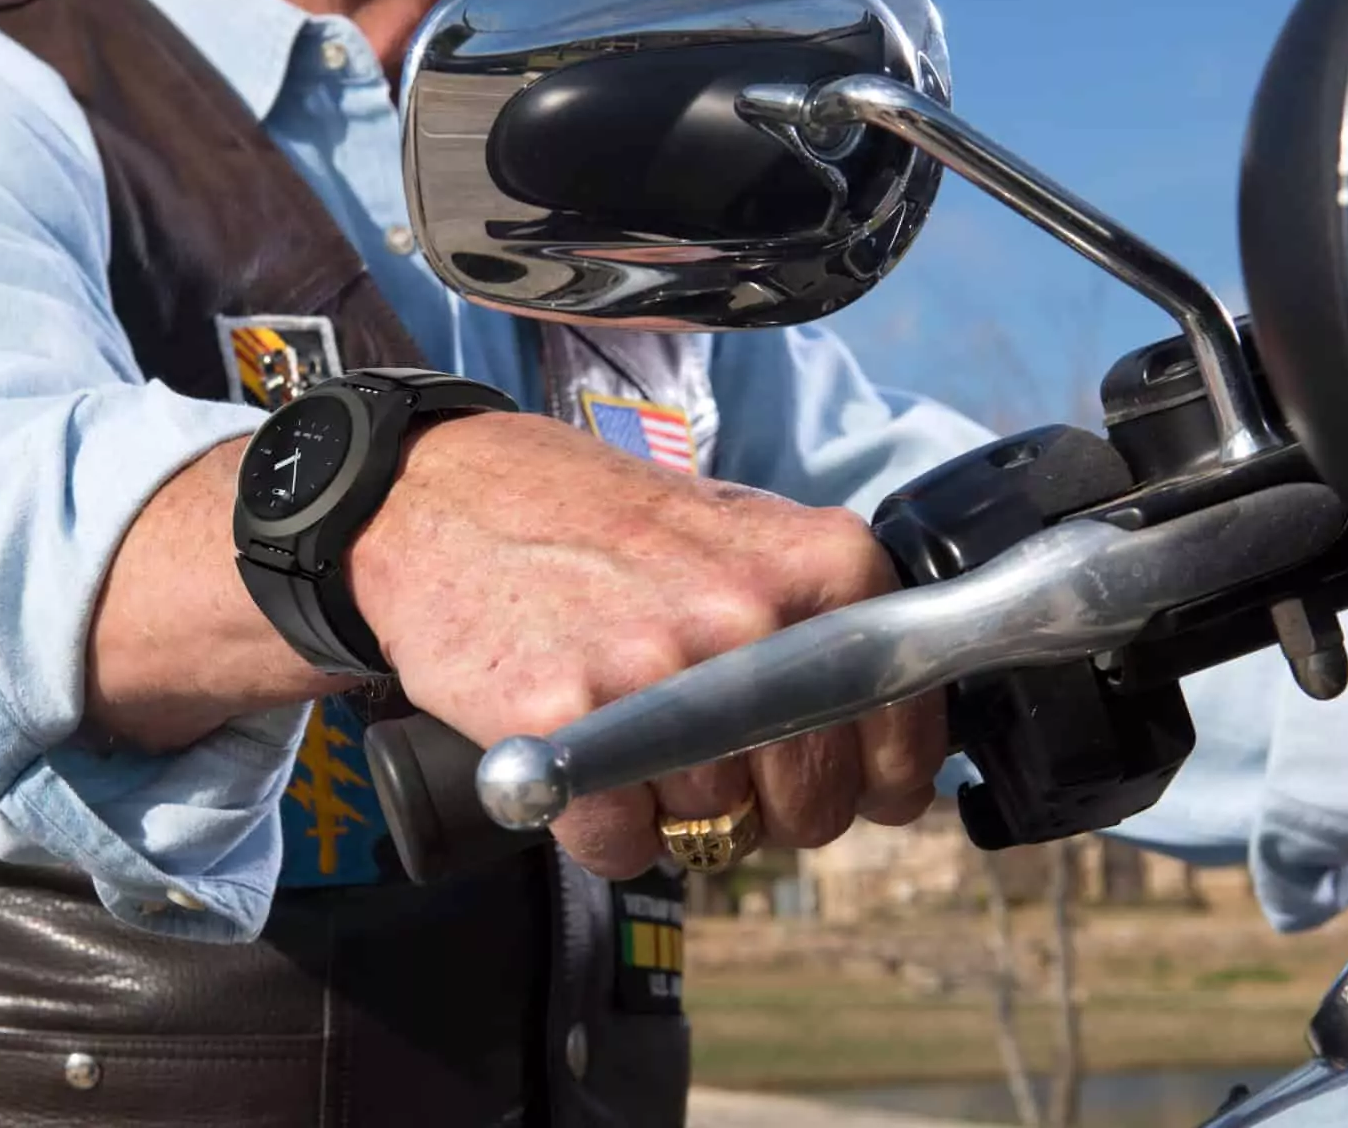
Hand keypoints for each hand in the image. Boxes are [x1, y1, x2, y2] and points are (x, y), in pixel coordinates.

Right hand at [346, 411, 945, 878]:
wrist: (441, 499)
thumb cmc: (596, 525)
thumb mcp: (735, 534)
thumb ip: (822, 624)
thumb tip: (900, 755)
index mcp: (817, 565)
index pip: (906, 729)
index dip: (880, 775)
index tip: (853, 782)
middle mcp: (750, 618)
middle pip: (814, 803)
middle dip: (773, 809)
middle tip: (713, 756)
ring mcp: (657, 674)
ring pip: (720, 833)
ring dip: (680, 814)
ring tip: (632, 735)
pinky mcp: (567, 729)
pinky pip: (626, 849)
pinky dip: (606, 832)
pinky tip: (584, 763)